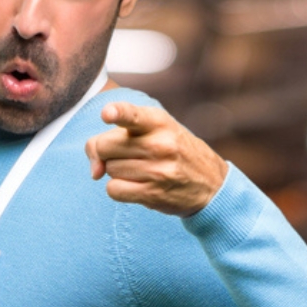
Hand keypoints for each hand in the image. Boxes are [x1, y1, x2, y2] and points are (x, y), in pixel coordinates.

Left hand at [85, 101, 228, 215]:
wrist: (212, 184)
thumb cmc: (173, 152)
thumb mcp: (155, 132)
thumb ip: (116, 138)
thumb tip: (94, 171)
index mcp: (159, 121)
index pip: (132, 114)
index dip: (116, 112)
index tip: (107, 114)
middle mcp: (160, 144)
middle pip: (104, 146)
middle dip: (108, 152)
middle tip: (128, 155)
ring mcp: (158, 170)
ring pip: (109, 169)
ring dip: (117, 172)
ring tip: (141, 170)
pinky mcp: (154, 194)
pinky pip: (114, 190)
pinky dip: (119, 189)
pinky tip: (137, 185)